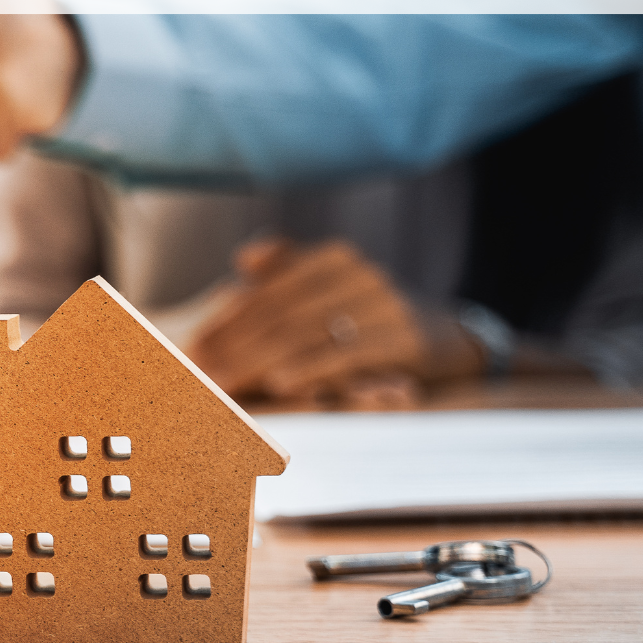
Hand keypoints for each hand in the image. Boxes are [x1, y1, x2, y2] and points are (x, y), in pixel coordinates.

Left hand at [186, 237, 484, 400]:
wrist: (452, 338)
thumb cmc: (377, 317)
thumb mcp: (336, 287)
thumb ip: (291, 270)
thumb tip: (244, 257)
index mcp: (332, 258)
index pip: (268, 290)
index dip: (226, 319)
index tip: (190, 347)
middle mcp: (356, 271)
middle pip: (280, 313)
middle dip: (233, 345)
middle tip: (196, 373)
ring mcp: (383, 301)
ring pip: (306, 333)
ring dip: (258, 362)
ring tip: (223, 384)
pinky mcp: (405, 336)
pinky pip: (347, 354)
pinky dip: (310, 369)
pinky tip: (280, 384)